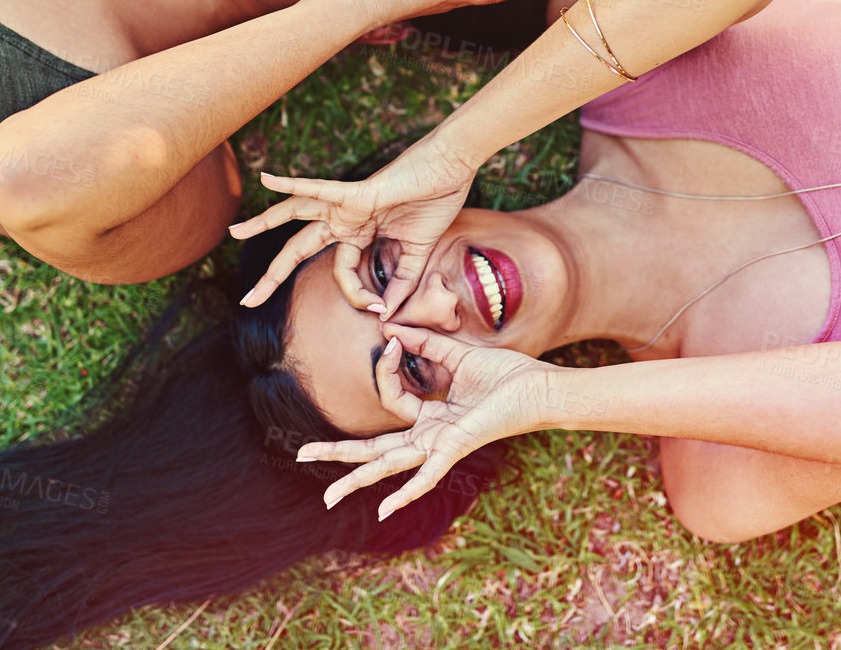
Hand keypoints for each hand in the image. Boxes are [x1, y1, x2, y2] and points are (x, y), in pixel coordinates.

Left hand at [230, 129, 480, 314]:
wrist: (452, 169)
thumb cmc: (436, 201)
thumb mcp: (417, 251)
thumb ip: (402, 281)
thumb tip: (388, 313)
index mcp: (359, 234)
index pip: (343, 274)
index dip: (357, 296)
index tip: (379, 311)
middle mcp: (345, 219)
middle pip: (299, 249)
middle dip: (272, 276)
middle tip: (247, 300)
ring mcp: (347, 205)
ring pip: (295, 215)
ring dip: (263, 223)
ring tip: (233, 232)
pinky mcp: (357, 193)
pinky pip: (319, 189)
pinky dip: (292, 184)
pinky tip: (267, 177)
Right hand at [297, 326, 553, 519]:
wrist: (538, 386)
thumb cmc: (505, 374)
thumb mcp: (457, 355)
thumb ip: (424, 344)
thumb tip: (392, 330)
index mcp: (430, 416)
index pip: (390, 401)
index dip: (384, 370)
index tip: (389, 342)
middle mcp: (430, 436)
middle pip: (376, 449)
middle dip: (339, 454)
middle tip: (302, 454)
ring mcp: (441, 445)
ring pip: (391, 464)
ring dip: (359, 479)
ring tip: (328, 496)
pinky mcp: (456, 448)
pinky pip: (428, 474)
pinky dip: (408, 492)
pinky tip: (386, 511)